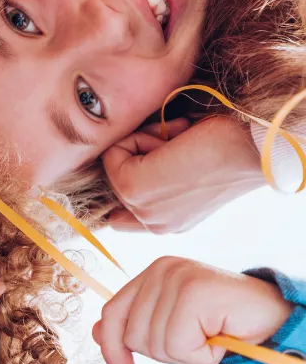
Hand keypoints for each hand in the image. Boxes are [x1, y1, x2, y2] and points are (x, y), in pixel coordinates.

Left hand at [93, 257, 290, 363]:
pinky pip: (179, 344)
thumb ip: (136, 325)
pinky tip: (222, 337)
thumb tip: (94, 333)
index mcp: (152, 274)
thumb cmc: (229, 327)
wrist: (281, 322)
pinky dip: (202, 355)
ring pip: (155, 342)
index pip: (110, 313)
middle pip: (131, 334)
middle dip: (165, 352)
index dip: (111, 347)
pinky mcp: (196, 291)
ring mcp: (179, 276)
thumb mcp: (174, 327)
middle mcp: (162, 269)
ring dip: (188, 354)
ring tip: (213, 336)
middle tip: (199, 341)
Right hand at [101, 116, 265, 233]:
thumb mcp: (184, 179)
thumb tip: (111, 207)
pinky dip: (141, 137)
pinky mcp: (134, 187)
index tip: (173, 157)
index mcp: (166, 225)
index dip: (139, 169)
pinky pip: (114, 151)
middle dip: (143, 154)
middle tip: (180, 150)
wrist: (252, 148)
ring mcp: (142, 210)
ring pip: (115, 163)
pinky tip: (173, 141)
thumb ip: (149, 192)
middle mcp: (152, 225)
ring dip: (144, 144)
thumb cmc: (228, 151)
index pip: (121, 206)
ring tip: (179, 146)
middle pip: (117, 178)